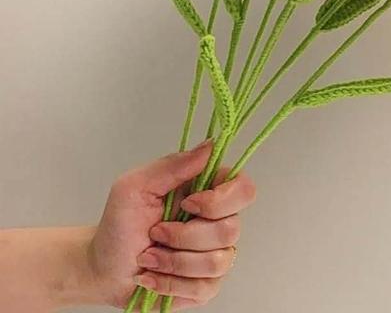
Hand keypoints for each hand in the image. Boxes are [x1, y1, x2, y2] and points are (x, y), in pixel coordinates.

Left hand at [88, 141, 256, 309]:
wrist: (103, 268)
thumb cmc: (119, 223)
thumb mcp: (136, 186)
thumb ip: (173, 165)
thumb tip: (210, 146)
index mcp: (207, 191)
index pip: (243, 189)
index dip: (221, 200)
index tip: (188, 204)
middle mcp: (218, 221)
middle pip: (231, 228)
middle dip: (185, 235)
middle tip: (156, 232)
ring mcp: (215, 255)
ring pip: (217, 261)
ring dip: (174, 261)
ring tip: (149, 256)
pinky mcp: (206, 285)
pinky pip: (204, 287)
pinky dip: (170, 282)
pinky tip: (152, 275)